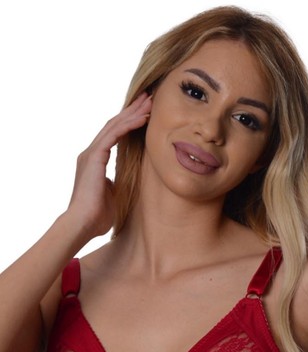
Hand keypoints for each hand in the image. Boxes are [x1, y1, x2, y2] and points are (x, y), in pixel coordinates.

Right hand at [66, 92, 151, 238]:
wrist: (82, 223)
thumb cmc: (97, 216)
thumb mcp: (112, 194)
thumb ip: (117, 183)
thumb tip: (125, 183)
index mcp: (94, 161)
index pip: (113, 135)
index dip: (128, 122)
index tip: (144, 112)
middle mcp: (90, 153)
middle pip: (114, 124)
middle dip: (132, 110)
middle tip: (148, 97)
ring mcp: (91, 153)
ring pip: (115, 125)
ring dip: (133, 113)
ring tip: (150, 102)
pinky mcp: (95, 157)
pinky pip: (114, 135)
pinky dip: (129, 125)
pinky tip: (143, 118)